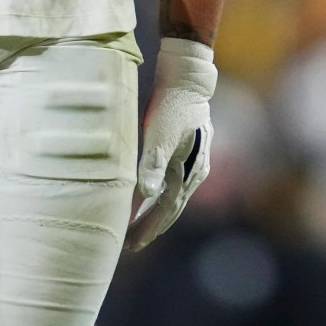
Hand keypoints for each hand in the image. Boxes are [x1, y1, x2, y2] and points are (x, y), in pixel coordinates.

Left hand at [127, 38, 215, 250]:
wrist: (188, 80)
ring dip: (155, 214)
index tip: (131, 245)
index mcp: (187, 172)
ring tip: (137, 227)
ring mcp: (193, 163)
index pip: (166, 210)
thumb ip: (152, 164)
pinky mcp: (188, 153)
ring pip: (173, 198)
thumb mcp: (159, 135)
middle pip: (171, 209)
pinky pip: (173, 184)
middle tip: (130, 245)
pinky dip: (160, 197)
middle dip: (151, 227)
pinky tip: (149, 197)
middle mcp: (194, 173)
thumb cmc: (171, 106)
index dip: (149, 228)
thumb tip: (146, 195)